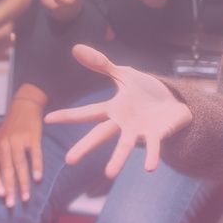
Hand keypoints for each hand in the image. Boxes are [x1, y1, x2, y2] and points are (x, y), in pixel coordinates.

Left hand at [0, 93, 45, 207]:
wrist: (24, 106)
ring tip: (25, 197)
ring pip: (20, 164)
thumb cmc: (10, 128)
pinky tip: (38, 179)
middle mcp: (4, 144)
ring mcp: (18, 140)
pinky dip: (37, 166)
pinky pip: (35, 154)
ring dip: (23, 182)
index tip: (1, 195)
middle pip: (6, 169)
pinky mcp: (32, 137)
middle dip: (9, 188)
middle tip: (11, 204)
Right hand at [46, 44, 192, 177]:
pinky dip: (152, 156)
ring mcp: (140, 131)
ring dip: (118, 159)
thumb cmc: (146, 92)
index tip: (47, 119)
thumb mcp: (124, 74)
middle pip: (101, 134)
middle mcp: (124, 123)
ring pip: (127, 145)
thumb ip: (101, 65)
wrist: (175, 102)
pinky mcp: (158, 134)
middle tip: (69, 160)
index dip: (68, 115)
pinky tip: (150, 168)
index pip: (87, 112)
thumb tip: (75, 48)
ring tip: (109, 174)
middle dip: (86, 146)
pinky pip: (154, 146)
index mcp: (114, 109)